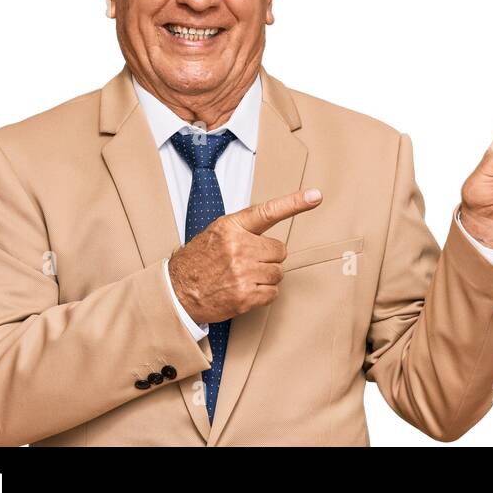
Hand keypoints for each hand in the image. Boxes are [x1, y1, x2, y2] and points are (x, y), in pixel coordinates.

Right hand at [168, 188, 322, 323]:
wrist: (176, 291)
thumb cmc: (199, 261)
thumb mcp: (217, 233)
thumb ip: (244, 229)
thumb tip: (272, 234)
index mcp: (231, 227)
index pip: (268, 211)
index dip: (295, 203)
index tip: (316, 196)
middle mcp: (238, 247)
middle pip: (280, 251)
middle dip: (268, 258)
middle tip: (247, 263)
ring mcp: (242, 273)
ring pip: (278, 273)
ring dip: (265, 277)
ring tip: (242, 277)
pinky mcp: (245, 296)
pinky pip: (272, 293)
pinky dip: (262, 294)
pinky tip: (243, 291)